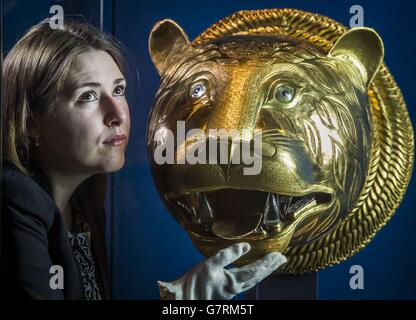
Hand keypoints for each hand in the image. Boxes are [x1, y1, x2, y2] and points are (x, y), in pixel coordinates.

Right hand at [158, 242, 286, 299]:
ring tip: (272, 264)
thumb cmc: (194, 283)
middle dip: (271, 267)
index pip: (256, 270)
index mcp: (233, 281)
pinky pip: (246, 282)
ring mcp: (232, 291)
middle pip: (258, 276)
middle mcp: (236, 288)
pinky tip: (253, 273)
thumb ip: (227, 255)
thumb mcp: (209, 265)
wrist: (185, 299)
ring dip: (264, 271)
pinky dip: (254, 275)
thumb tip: (245, 246)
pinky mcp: (226, 291)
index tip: (279, 255)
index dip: (268, 262)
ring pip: (253, 280)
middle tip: (283, 259)